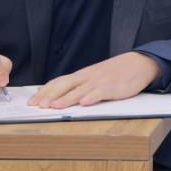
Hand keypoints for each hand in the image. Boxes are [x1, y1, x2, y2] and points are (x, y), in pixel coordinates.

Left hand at [27, 52, 159, 108]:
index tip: (32, 101)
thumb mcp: (94, 77)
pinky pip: (101, 91)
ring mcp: (100, 81)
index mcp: (82, 75)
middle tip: (37, 106)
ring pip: (80, 90)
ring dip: (66, 98)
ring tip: (54, 106)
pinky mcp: (113, 86)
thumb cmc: (115, 73)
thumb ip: (78, 85)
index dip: (45, 91)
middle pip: (65, 85)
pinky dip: (92, 96)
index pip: (59, 82)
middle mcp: (88, 77)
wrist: (138, 63)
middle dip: (50, 96)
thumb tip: (57, 94)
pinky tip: (85, 102)